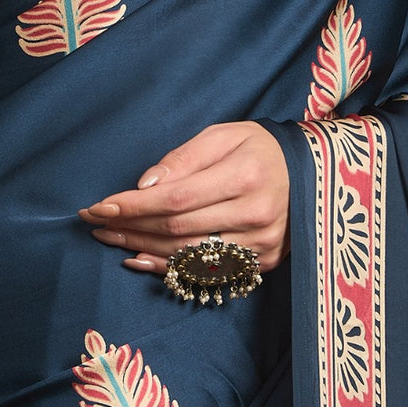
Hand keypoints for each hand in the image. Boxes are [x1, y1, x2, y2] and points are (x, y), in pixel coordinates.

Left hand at [78, 121, 289, 274]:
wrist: (313, 174)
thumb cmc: (260, 148)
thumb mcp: (225, 135)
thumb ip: (184, 158)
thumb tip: (145, 185)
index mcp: (246, 175)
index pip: (177, 198)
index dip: (134, 205)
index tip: (99, 206)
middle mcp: (255, 215)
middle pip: (177, 229)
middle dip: (129, 226)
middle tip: (94, 222)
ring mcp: (260, 245)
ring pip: (187, 255)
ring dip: (141, 248)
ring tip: (109, 237)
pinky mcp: (261, 264)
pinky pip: (204, 272)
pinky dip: (167, 267)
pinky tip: (138, 258)